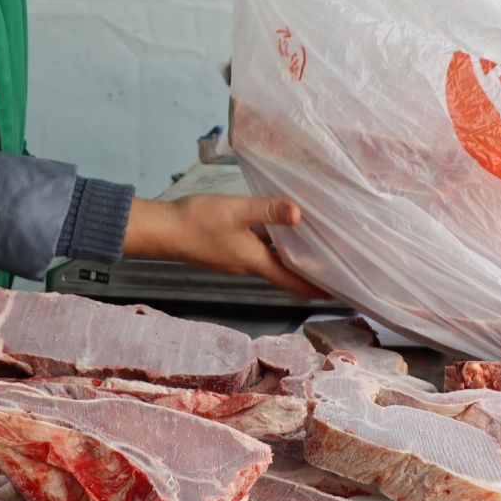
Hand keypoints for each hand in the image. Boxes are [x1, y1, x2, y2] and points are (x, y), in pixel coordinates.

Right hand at [123, 194, 328, 300]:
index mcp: (255, 261)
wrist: (161, 229)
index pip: (292, 281)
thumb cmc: (197, 221)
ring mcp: (237, 258)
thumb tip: (299, 214)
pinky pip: (260, 250)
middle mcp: (249, 265)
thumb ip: (267, 210)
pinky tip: (282, 229)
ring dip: (294, 258)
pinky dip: (276, 245)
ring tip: (317, 246)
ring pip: (273, 261)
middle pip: (286, 274)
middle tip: (336, 266)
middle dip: (310, 273)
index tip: (339, 290)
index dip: (316, 288)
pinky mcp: (228, 249)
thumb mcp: (236, 211)